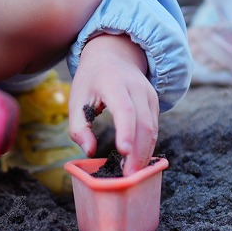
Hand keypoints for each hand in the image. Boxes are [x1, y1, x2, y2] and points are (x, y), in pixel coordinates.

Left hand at [68, 34, 157, 175]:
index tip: (123, 152)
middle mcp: (136, 88)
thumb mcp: (76, 99)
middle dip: (138, 152)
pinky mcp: (154, 103)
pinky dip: (148, 146)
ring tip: (133, 174)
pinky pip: (154, 128)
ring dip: (145, 153)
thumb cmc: (91, 80)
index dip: (126, 131)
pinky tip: (139, 161)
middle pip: (144, 123)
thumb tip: (90, 152)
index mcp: (113, 83)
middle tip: (129, 176)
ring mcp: (149, 95)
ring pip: (153, 128)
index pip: (124, 109)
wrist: (113, 55)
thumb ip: (79, 127)